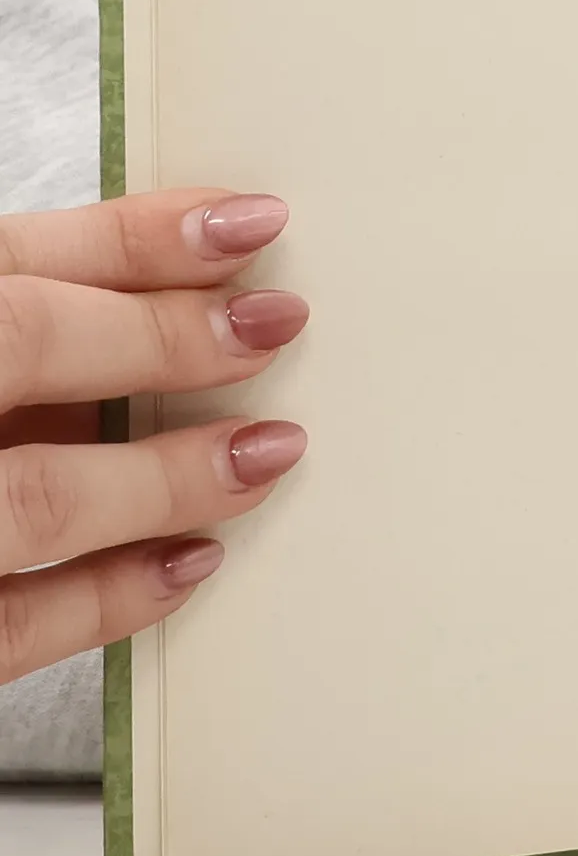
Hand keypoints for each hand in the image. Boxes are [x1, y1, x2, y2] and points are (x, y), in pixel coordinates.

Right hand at [0, 191, 306, 683]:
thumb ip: (34, 283)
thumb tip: (184, 257)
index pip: (11, 265)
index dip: (139, 239)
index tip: (250, 225)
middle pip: (20, 347)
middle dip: (163, 336)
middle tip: (273, 324)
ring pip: (31, 496)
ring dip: (165, 476)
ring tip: (265, 454)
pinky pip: (5, 630)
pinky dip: (108, 598)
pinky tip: (188, 562)